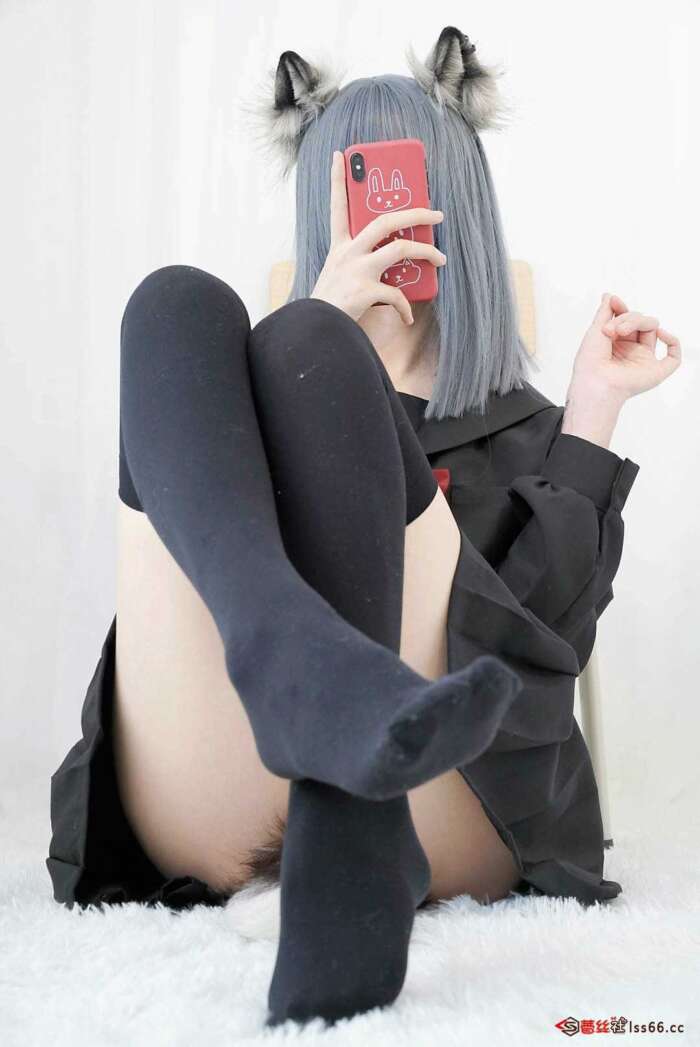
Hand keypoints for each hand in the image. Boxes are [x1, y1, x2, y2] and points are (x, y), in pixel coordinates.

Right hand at [310, 151, 445, 324]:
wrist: (317, 331)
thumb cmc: (331, 305)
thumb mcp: (339, 275)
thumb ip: (361, 262)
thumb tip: (395, 258)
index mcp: (339, 247)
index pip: (337, 206)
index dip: (338, 179)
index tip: (341, 156)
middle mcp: (348, 253)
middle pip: (385, 221)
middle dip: (416, 214)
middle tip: (436, 216)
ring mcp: (357, 269)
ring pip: (400, 249)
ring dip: (426, 253)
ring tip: (440, 260)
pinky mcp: (365, 290)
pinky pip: (397, 294)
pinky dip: (405, 307)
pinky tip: (407, 318)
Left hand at [570, 292, 681, 404]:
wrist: (594, 380)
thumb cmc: (589, 361)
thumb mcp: (595, 329)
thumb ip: (605, 312)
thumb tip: (610, 296)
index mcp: (617, 343)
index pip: (627, 319)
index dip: (623, 309)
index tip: (614, 302)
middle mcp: (631, 351)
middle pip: (640, 321)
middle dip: (627, 317)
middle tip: (611, 328)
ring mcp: (644, 360)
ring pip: (652, 329)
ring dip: (638, 322)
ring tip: (620, 331)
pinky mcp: (656, 371)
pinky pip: (673, 356)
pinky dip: (672, 341)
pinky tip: (661, 333)